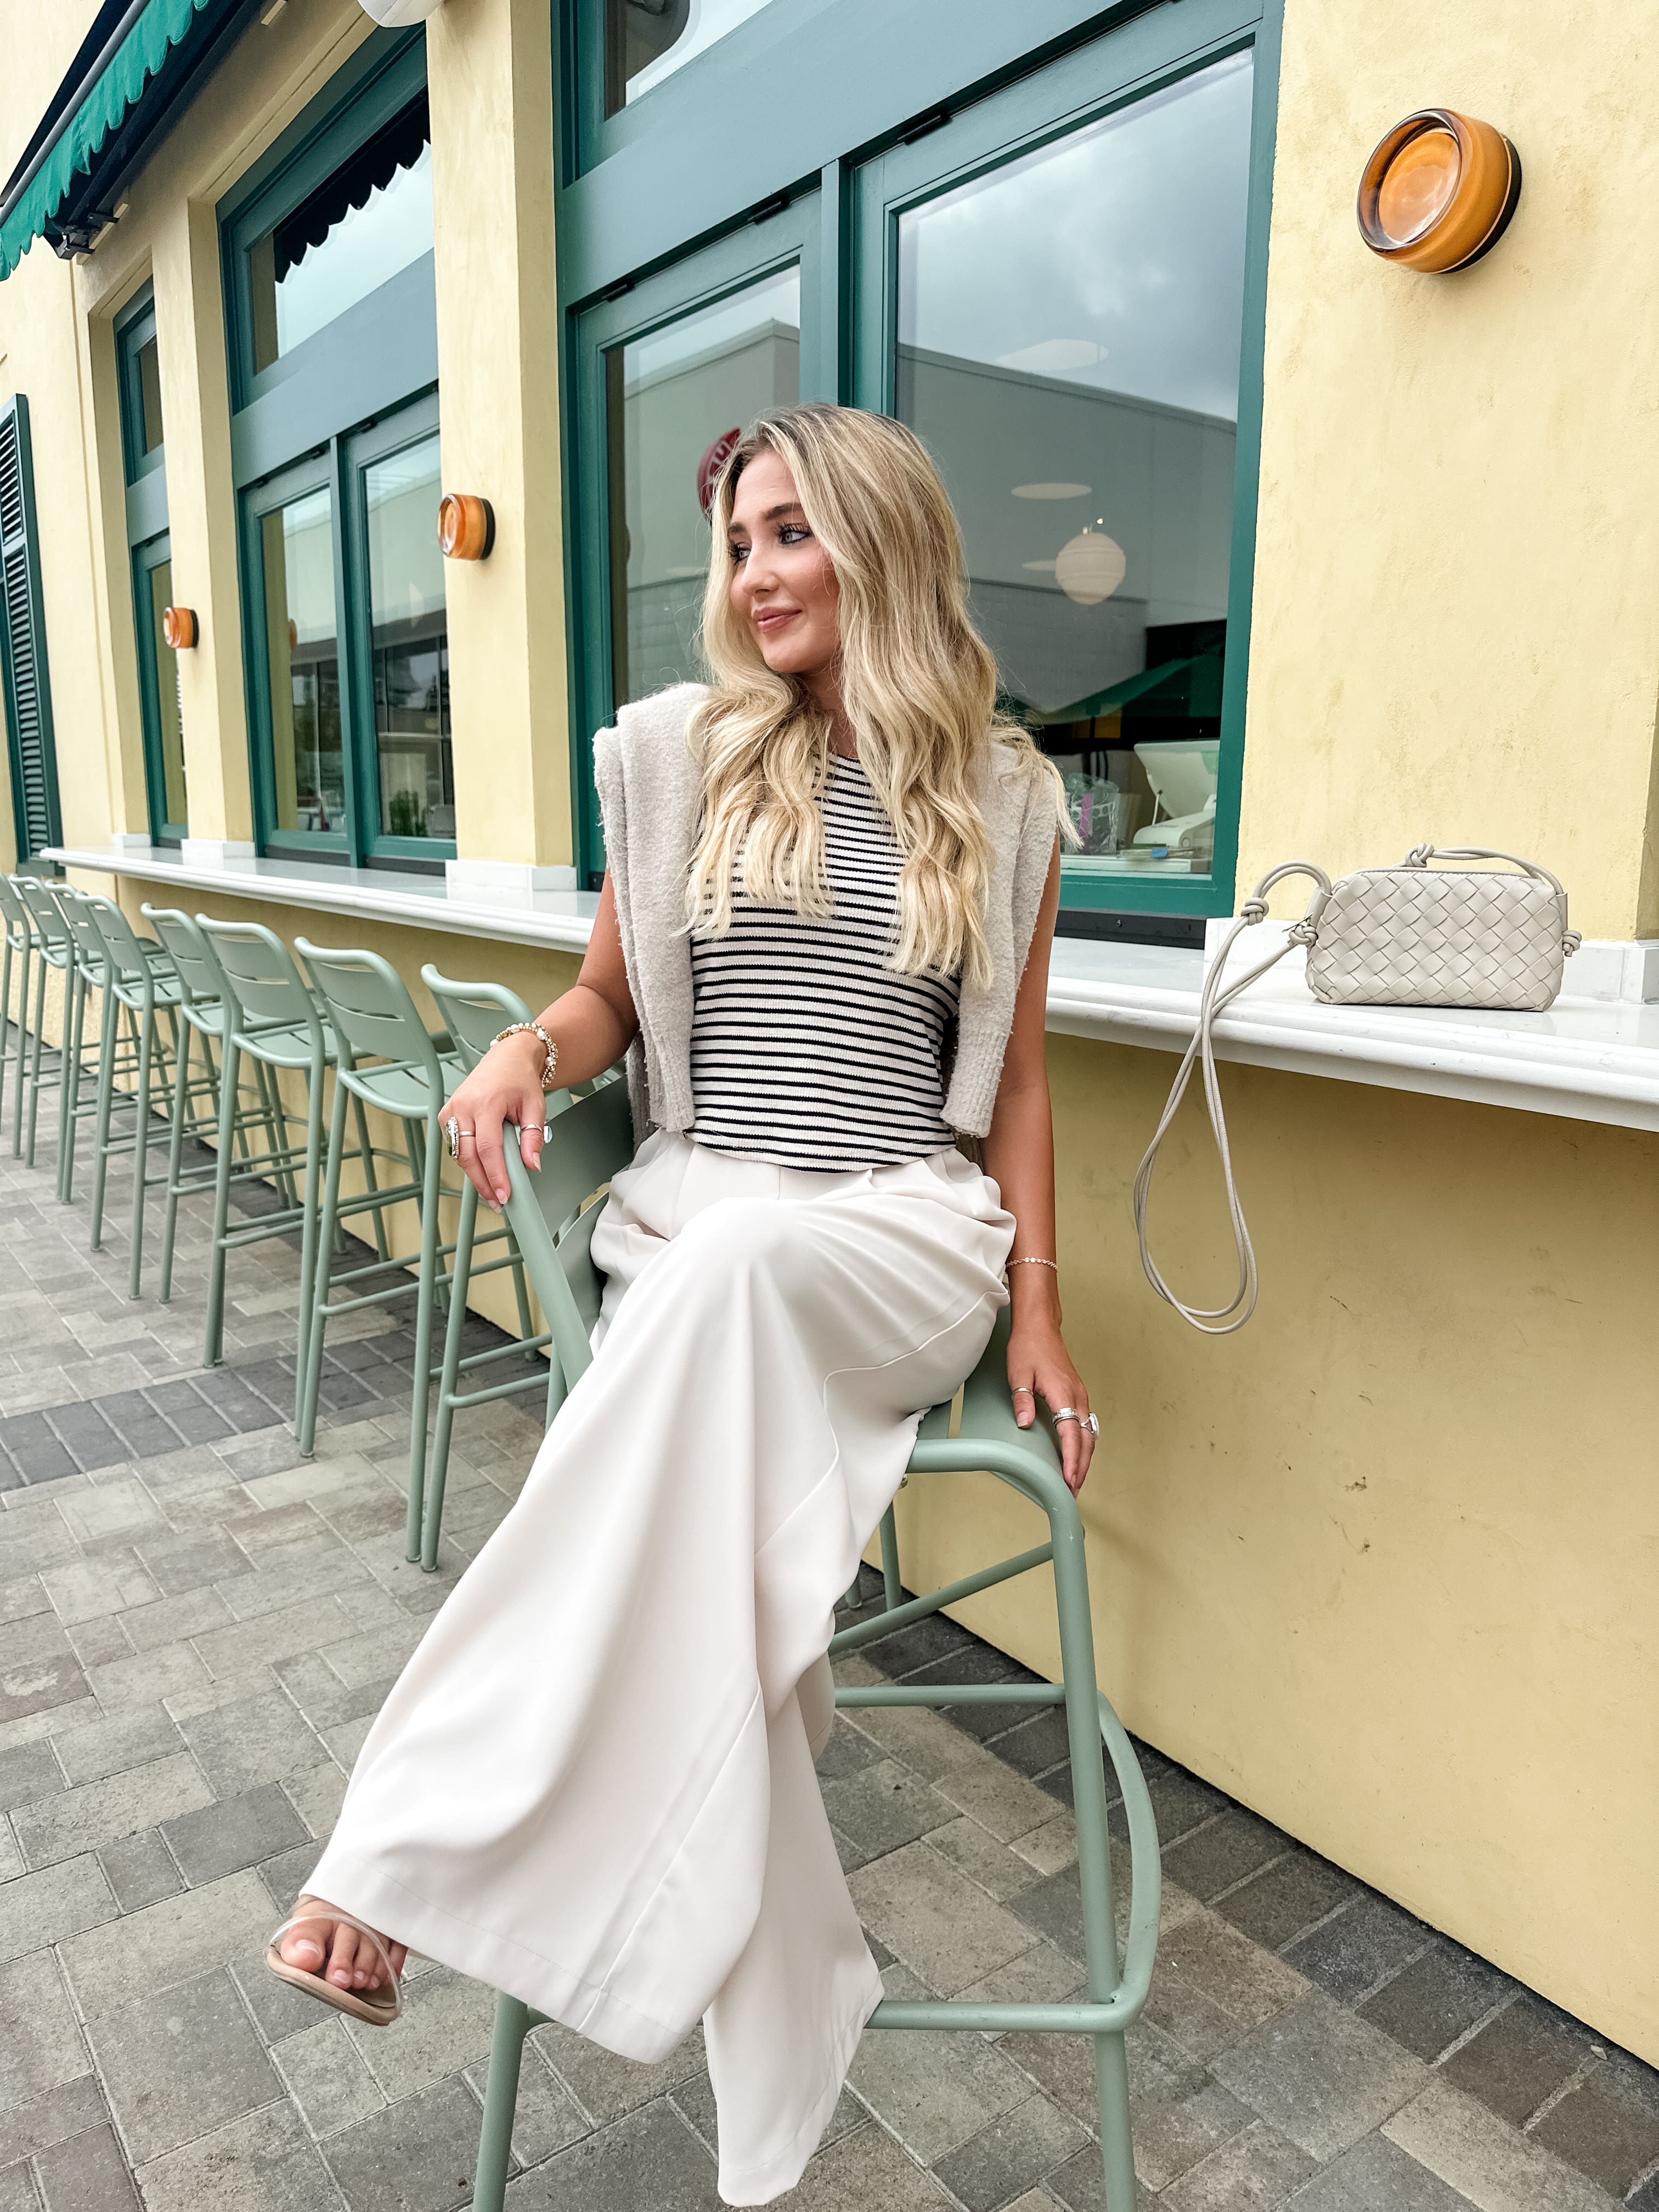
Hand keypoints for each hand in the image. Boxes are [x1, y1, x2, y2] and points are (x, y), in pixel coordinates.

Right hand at [439, 1033, 547, 1210]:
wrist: (506, 1060)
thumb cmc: (519, 1079)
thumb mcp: (535, 1107)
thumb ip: (533, 1137)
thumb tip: (531, 1164)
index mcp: (485, 1102)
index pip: (488, 1149)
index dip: (495, 1176)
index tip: (505, 1194)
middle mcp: (463, 1106)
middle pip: (468, 1156)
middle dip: (483, 1183)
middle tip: (498, 1201)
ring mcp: (451, 1110)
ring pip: (459, 1154)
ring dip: (475, 1175)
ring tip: (493, 1189)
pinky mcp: (446, 1115)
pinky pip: (455, 1145)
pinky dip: (468, 1160)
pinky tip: (482, 1169)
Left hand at [1008, 1319, 1094, 1493]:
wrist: (1040, 1326)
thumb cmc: (1029, 1347)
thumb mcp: (1018, 1373)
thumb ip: (1022, 1400)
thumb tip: (1025, 1424)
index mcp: (1063, 1393)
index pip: (1071, 1433)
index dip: (1070, 1459)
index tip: (1068, 1478)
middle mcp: (1077, 1396)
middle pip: (1086, 1439)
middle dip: (1080, 1467)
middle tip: (1072, 1490)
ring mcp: (1079, 1395)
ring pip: (1088, 1433)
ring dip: (1083, 1458)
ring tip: (1074, 1479)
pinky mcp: (1077, 1394)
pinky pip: (1085, 1424)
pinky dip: (1083, 1443)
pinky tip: (1076, 1453)